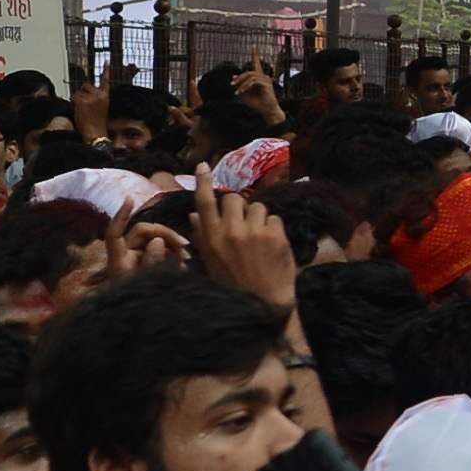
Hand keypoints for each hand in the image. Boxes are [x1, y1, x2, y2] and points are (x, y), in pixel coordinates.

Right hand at [189, 188, 298, 305]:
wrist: (264, 304)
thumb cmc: (233, 285)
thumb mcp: (210, 263)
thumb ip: (202, 236)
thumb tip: (195, 214)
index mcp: (211, 239)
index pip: (203, 203)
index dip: (203, 182)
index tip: (203, 166)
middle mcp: (231, 232)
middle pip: (233, 199)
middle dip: (238, 206)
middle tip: (242, 222)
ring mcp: (254, 233)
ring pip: (256, 206)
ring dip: (257, 218)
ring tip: (258, 238)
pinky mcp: (275, 235)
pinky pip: (274, 218)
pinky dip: (273, 228)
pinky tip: (271, 245)